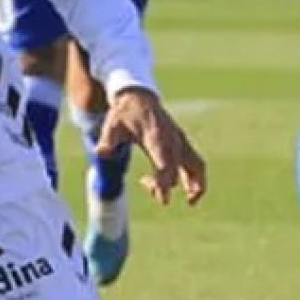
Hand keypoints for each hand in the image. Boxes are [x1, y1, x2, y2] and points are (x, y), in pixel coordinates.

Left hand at [95, 87, 208, 204]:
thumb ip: (108, 140)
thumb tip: (101, 153)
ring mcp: (180, 142)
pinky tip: (187, 191)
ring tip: (191, 202)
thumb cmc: (124, 114)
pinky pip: (196, 164)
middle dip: (166, 186)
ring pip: (197, 166)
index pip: (165, 164)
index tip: (163, 200)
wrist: (139, 97)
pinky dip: (195, 179)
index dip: (165, 183)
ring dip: (196, 185)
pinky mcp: (183, 144)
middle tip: (149, 188)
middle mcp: (173, 141)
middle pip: (179, 170)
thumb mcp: (112, 125)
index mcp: (156, 138)